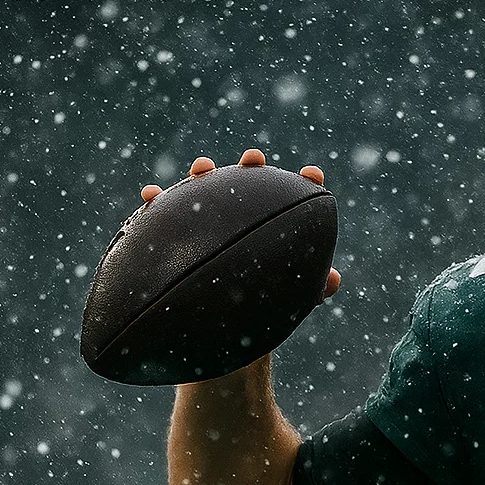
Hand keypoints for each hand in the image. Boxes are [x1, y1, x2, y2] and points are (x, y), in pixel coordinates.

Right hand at [139, 150, 339, 301]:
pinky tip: (150, 194)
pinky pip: (160, 213)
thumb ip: (312, 289)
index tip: (314, 175)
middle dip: (251, 165)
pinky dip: (155, 199)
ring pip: (204, 189)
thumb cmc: (257, 308)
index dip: (305, 183)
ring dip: (203, 172)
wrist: (215, 325)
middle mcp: (240, 216)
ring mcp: (207, 220)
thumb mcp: (287, 301)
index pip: (291, 198)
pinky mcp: (174, 232)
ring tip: (202, 168)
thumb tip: (334, 280)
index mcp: (271, 226)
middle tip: (254, 160)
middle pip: (248, 182)